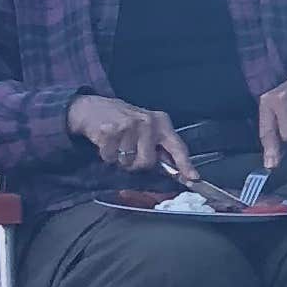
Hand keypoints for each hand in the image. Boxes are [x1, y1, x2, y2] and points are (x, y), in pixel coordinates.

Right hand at [66, 94, 195, 179]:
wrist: (93, 108)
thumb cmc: (123, 121)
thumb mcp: (147, 129)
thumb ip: (161, 147)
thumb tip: (175, 169)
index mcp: (161, 123)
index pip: (177, 146)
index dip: (185, 164)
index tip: (193, 178)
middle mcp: (148, 123)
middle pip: (148, 162)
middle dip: (136, 164)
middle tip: (129, 151)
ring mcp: (130, 126)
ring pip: (128, 162)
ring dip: (119, 159)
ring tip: (117, 144)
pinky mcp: (111, 130)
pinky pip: (111, 158)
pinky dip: (106, 155)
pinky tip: (106, 142)